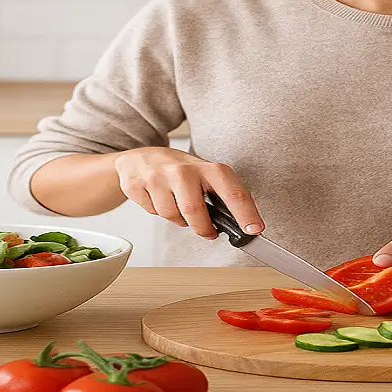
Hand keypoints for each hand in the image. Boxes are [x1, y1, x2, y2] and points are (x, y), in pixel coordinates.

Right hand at [112, 147, 264, 240]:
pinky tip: (159, 198)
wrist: (139, 159)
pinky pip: (152, 212)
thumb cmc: (179, 170)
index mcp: (207, 167)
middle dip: (203, 228)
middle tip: (209, 232)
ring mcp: (157, 176)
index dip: (246, 213)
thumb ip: (221, 195)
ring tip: (178, 205)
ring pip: (171, 216)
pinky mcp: (136, 185)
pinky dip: (158, 212)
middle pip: (194, 212)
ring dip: (179, 219)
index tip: (254, 229)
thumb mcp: (204, 174)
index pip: (233, 191)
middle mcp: (182, 170)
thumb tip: (242, 224)